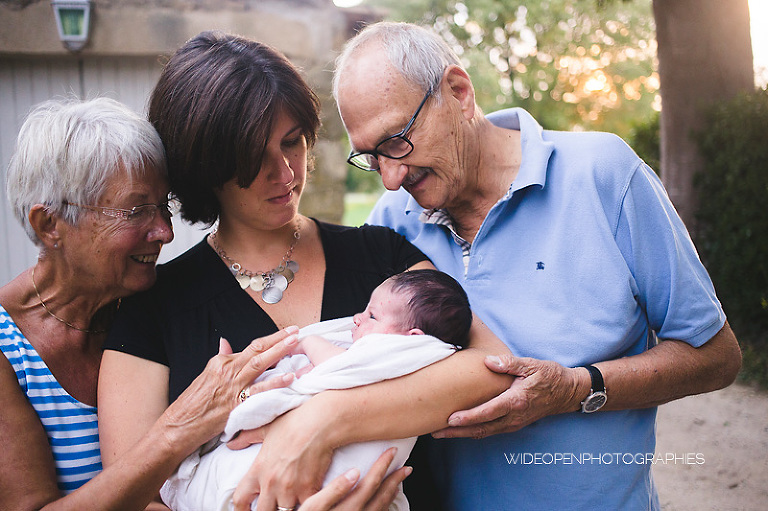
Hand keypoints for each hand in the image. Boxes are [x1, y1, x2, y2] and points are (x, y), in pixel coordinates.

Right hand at [160, 327, 299, 448]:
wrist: (178, 427)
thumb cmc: (191, 405)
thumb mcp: (205, 376)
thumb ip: (220, 360)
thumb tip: (226, 344)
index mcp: (221, 362)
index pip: (251, 347)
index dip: (270, 339)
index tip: (284, 333)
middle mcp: (227, 370)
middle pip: (258, 350)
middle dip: (279, 339)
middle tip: (295, 330)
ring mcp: (232, 386)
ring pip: (260, 364)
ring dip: (279, 352)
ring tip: (295, 343)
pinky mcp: (236, 403)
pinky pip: (260, 391)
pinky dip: (275, 383)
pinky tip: (289, 377)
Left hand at [229, 403, 334, 510]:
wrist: (318, 423)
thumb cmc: (293, 423)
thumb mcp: (266, 428)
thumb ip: (247, 437)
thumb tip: (230, 443)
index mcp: (258, 469)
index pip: (240, 499)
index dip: (241, 509)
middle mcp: (270, 483)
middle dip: (269, 509)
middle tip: (275, 504)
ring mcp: (289, 489)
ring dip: (289, 506)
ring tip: (294, 500)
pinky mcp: (308, 490)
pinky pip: (306, 506)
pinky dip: (308, 503)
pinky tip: (311, 497)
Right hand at [300, 448, 411, 510]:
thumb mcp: (311, 507)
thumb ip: (332, 490)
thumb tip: (354, 472)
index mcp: (347, 509)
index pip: (370, 484)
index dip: (382, 467)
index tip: (391, 452)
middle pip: (381, 497)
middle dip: (394, 481)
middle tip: (406, 467)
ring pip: (381, 509)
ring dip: (392, 494)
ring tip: (399, 481)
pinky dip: (385, 506)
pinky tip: (385, 500)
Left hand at [432, 354, 584, 438]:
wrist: (567, 392)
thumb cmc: (549, 376)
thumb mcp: (531, 364)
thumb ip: (509, 363)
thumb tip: (488, 361)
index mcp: (516, 401)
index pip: (488, 412)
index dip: (469, 417)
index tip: (450, 419)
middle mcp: (513, 416)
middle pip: (481, 428)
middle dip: (457, 432)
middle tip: (435, 431)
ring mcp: (513, 423)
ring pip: (484, 432)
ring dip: (462, 434)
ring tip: (441, 432)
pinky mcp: (513, 424)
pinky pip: (490, 430)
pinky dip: (473, 431)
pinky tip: (460, 429)